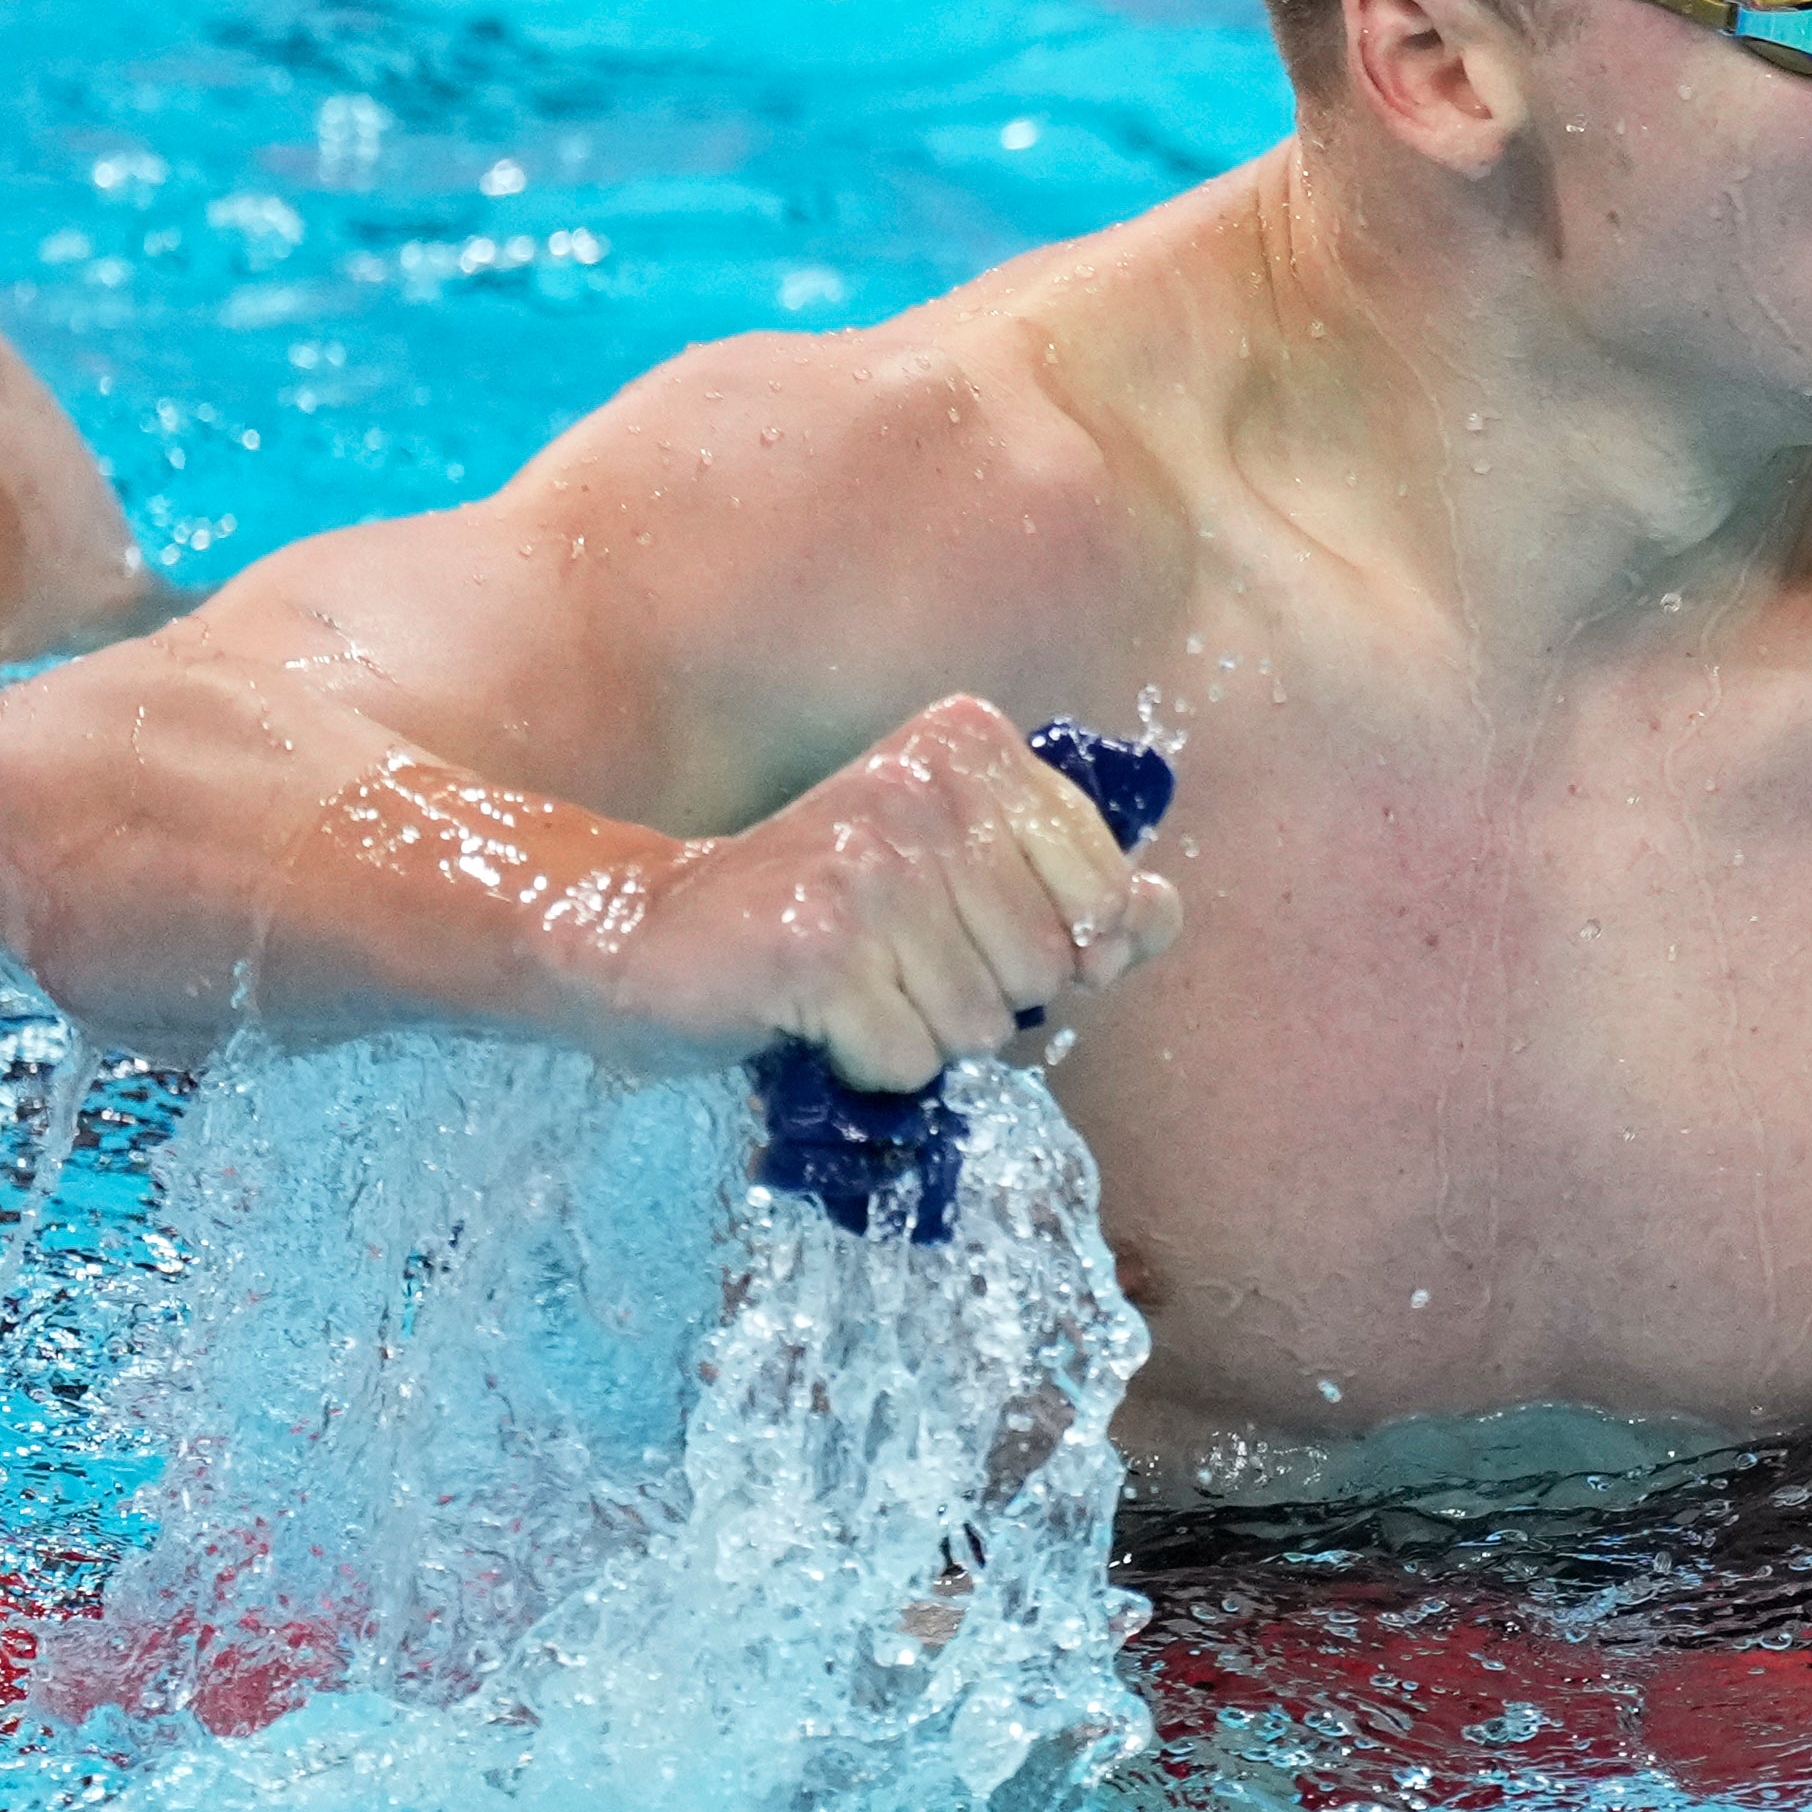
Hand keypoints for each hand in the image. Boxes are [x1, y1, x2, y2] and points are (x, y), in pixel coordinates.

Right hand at [602, 694, 1180, 1089]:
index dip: (1054, 947)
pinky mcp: (819, 946)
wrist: (650, 935)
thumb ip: (1082, 896)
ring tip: (853, 987)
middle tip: (893, 963)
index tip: (969, 929)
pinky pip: (910, 1059)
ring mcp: (871, 862)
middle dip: (980, 998)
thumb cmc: (829, 915)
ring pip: (982, 1023)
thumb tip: (1161, 916)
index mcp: (973, 746)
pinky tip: (816, 1017)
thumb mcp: (965, 881)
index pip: (1108, 892)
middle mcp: (924, 785)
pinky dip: (868, 1065)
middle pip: (1046, 968)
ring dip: (920, 1034)